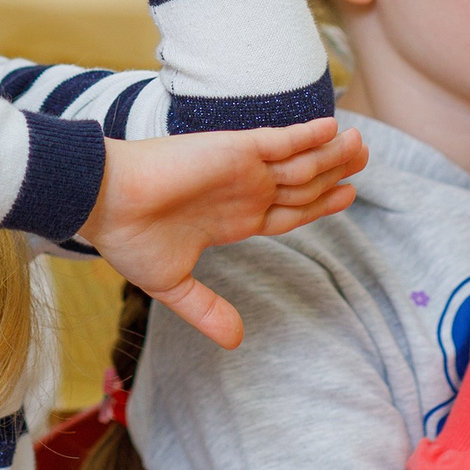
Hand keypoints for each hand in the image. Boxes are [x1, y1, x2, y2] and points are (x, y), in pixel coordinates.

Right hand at [77, 117, 367, 347]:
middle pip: (303, 184)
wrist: (103, 204)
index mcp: (233, 220)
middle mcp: (243, 192)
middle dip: (335, 173)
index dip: (320, 204)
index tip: (348, 195)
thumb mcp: (173, 286)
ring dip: (331, 154)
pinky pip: (279, 139)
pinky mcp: (233, 149)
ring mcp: (240, 169)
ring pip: (300, 162)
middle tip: (366, 159)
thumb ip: (207, 309)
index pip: (289, 212)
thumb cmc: (128, 239)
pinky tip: (331, 127)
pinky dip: (307, 134)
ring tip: (361, 146)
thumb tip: (237, 341)